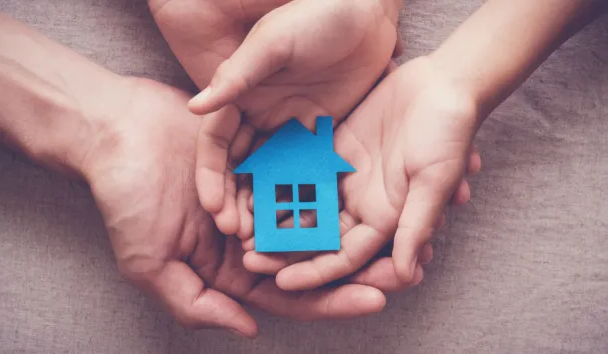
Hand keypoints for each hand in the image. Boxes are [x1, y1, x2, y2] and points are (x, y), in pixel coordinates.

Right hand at [82, 77, 418, 335]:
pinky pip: (302, 173)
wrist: (115, 131)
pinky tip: (366, 181)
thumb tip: (247, 330)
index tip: (376, 298)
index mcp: (229, 269)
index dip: (333, 300)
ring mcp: (258, 196)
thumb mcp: (150, 262)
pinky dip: (330, 180)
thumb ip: (196, 302)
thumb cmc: (126, 198)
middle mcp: (250, 237)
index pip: (290, 293)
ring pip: (316, 216)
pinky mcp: (261, 159)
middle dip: (357, 265)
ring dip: (353, 223)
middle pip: (313, 258)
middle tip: (406, 265)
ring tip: (399, 224)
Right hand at [149, 0, 401, 233]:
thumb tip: (194, 107)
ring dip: (265, 205)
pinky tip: (302, 221)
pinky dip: (301, 195)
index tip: (213, 206)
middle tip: (239, 233)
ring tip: (265, 238)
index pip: (217, 142)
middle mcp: (261, 116)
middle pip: (241, 167)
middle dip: (236, 200)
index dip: (211, 175)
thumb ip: (236, 76)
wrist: (366, 11)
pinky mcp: (321, 136)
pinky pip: (307, 171)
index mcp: (241, 94)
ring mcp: (291, 129)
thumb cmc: (315, 16)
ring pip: (271, 175)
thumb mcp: (272, 43)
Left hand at [242, 57, 481, 289]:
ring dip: (276, 217)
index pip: (345, 256)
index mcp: (385, 218)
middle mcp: (362, 203)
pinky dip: (280, 178)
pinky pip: (303, 168)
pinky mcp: (334, 149)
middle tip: (248, 258)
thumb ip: (417, 225)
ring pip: (305, 204)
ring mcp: (345, 177)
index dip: (315, 272)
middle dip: (285, 250)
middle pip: (317, 236)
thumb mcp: (435, 180)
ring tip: (241, 226)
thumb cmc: (449, 133)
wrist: (443, 84)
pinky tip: (252, 183)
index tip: (281, 282)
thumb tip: (404, 274)